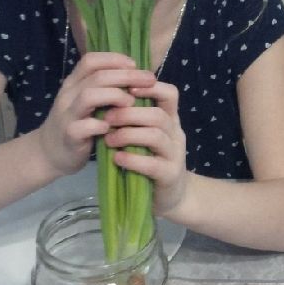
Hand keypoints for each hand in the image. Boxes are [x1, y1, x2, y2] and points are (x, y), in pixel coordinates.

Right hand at [36, 51, 155, 176]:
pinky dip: (101, 125)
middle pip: (97, 76)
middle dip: (126, 76)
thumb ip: (103, 89)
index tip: (135, 65)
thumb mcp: (86, 102)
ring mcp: (67, 115)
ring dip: (114, 96)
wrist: (48, 154)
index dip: (114, 59)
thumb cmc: (77, 124)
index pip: (90, 60)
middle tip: (149, 80)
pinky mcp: (69, 136)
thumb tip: (135, 75)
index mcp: (73, 83)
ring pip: (88, 96)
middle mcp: (68, 95)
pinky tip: (113, 128)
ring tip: (130, 102)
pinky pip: (83, 126)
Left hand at [101, 79, 188, 218]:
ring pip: (155, 135)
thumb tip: (110, 97)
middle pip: (157, 114)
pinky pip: (152, 164)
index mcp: (170, 120)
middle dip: (129, 114)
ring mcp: (175, 155)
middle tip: (107, 118)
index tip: (126, 89)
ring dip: (128, 135)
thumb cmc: (153, 161)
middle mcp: (176, 134)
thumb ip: (136, 120)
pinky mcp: (170, 175)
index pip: (170, 94)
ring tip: (109, 140)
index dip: (150, 88)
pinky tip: (117, 159)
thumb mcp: (147, 136)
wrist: (171, 196)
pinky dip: (132, 159)